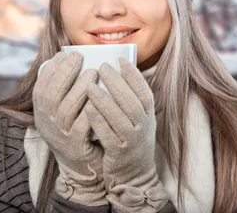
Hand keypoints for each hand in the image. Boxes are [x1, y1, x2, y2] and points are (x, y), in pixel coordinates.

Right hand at [33, 51, 106, 205]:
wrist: (82, 165)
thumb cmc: (74, 129)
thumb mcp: (61, 111)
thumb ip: (63, 90)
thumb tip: (68, 59)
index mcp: (41, 113)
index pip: (41, 87)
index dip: (51, 70)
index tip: (64, 54)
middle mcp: (47, 124)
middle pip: (53, 95)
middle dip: (65, 73)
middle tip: (79, 57)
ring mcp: (60, 135)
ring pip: (67, 108)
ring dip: (80, 87)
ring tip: (94, 72)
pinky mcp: (76, 145)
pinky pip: (83, 124)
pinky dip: (90, 109)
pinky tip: (100, 96)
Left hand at [85, 59, 169, 212]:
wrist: (134, 176)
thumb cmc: (131, 141)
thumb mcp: (137, 121)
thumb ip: (129, 101)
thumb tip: (115, 72)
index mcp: (148, 116)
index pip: (144, 92)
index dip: (133, 75)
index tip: (120, 59)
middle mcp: (143, 127)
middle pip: (131, 101)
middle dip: (116, 82)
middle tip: (101, 66)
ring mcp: (132, 141)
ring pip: (119, 117)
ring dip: (103, 99)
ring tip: (89, 85)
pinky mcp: (118, 154)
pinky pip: (108, 134)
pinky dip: (98, 121)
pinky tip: (87, 108)